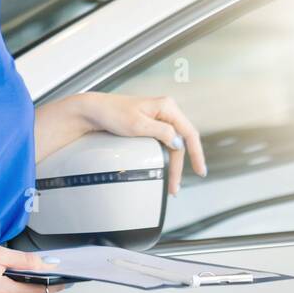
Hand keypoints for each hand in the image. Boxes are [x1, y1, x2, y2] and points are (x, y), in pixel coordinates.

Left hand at [75, 92, 206, 193]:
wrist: (93, 111)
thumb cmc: (112, 113)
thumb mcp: (137, 125)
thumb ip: (161, 133)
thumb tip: (178, 142)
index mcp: (167, 106)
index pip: (189, 133)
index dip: (197, 154)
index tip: (200, 170)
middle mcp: (165, 110)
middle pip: (180, 142)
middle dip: (179, 166)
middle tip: (175, 186)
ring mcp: (158, 117)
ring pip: (171, 145)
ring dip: (172, 164)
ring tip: (171, 183)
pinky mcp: (150, 124)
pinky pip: (163, 143)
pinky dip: (165, 157)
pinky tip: (164, 168)